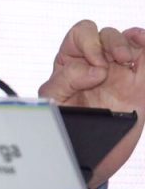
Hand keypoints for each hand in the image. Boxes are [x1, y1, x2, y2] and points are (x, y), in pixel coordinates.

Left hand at [39, 20, 144, 187]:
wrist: (87, 154)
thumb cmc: (65, 124)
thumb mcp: (54, 100)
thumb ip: (66, 79)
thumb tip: (96, 70)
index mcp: (72, 61)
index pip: (81, 34)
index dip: (88, 41)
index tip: (94, 64)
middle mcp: (96, 63)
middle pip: (105, 34)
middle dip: (109, 43)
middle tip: (107, 68)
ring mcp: (120, 73)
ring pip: (128, 41)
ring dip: (127, 43)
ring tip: (125, 60)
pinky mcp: (139, 86)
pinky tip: (142, 41)